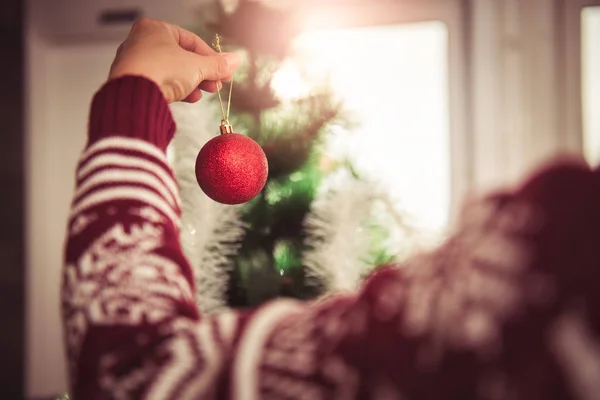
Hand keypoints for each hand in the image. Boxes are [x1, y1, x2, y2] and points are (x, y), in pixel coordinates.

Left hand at [109, 18, 240, 102]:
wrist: (134, 94)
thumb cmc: (160, 70)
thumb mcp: (197, 66)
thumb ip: (217, 64)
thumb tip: (234, 61)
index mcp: (155, 28)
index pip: (191, 41)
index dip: (211, 57)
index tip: (224, 71)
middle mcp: (142, 42)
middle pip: (181, 57)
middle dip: (202, 73)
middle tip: (216, 84)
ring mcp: (135, 62)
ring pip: (171, 71)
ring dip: (191, 83)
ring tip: (203, 93)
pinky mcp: (133, 81)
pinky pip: (159, 82)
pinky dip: (175, 89)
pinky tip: (188, 97)